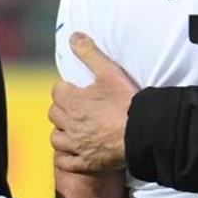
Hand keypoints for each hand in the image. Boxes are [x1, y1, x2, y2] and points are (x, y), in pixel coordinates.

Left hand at [50, 32, 136, 172]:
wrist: (143, 131)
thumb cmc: (127, 101)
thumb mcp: (109, 72)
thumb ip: (89, 53)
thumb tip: (73, 36)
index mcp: (72, 101)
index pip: (57, 91)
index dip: (67, 89)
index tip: (78, 90)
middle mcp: (69, 123)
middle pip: (54, 114)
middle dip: (63, 110)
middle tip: (79, 108)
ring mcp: (75, 144)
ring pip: (56, 138)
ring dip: (62, 132)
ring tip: (74, 129)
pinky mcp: (85, 162)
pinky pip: (64, 161)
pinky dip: (65, 157)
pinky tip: (73, 152)